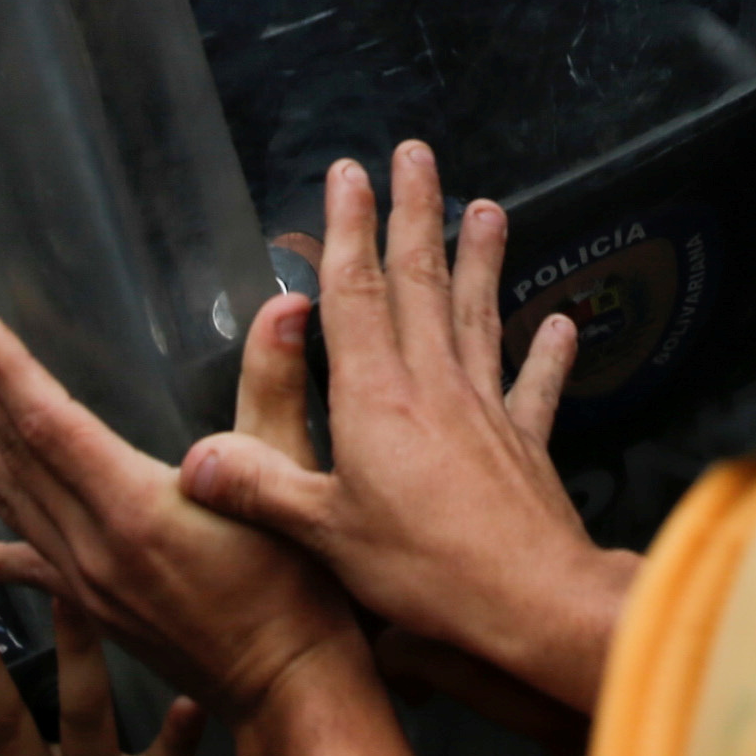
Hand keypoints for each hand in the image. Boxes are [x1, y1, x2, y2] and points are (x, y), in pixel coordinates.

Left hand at [0, 310, 360, 717]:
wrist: (288, 692)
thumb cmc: (301, 589)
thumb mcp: (294, 478)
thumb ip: (275, 389)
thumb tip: (287, 305)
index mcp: (136, 507)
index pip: (52, 425)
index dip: (11, 371)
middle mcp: (95, 546)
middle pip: (17, 458)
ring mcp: (89, 582)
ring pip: (12, 505)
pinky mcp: (98, 610)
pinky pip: (32, 570)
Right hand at [181, 143, 629, 715]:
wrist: (529, 602)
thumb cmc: (424, 570)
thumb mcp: (323, 534)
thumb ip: (261, 487)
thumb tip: (194, 460)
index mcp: (375, 397)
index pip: (355, 294)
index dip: (348, 229)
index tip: (348, 173)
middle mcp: (433, 385)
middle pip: (420, 282)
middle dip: (414, 214)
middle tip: (417, 154)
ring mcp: (485, 410)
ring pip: (479, 316)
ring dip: (482, 261)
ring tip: (489, 209)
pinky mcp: (526, 445)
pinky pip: (535, 388)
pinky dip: (548, 355)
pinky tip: (561, 325)